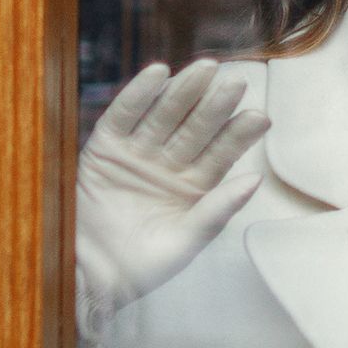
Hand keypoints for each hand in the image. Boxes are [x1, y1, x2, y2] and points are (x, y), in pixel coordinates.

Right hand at [76, 61, 268, 330]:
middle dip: (215, 106)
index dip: (238, 135)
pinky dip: (138, 94)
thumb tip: (255, 180)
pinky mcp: (105, 148)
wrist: (88, 277)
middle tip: (236, 83)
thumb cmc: (141, 268)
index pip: (222, 154)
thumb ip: (217, 211)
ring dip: (184, 91)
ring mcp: (138, 154)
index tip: (259, 117)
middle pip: (196, 129)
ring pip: (164, 115)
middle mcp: (169, 165)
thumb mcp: (185, 242)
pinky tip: (158, 73)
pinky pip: (124, 115)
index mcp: (194, 187)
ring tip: (206, 70)